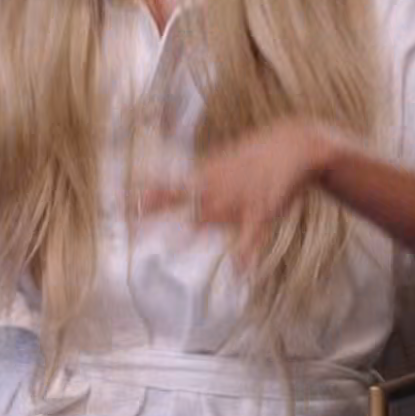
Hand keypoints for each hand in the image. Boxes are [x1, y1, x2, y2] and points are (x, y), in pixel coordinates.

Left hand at [141, 120, 349, 261]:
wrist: (293, 144)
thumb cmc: (253, 157)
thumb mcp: (221, 164)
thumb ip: (198, 179)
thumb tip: (178, 187)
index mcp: (206, 177)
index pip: (169, 188)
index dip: (146, 197)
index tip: (122, 205)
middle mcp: (216, 189)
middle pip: (181, 203)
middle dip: (157, 214)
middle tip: (132, 227)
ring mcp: (238, 200)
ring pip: (211, 218)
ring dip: (191, 233)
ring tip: (172, 247)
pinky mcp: (262, 212)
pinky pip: (252, 237)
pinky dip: (246, 254)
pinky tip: (239, 271)